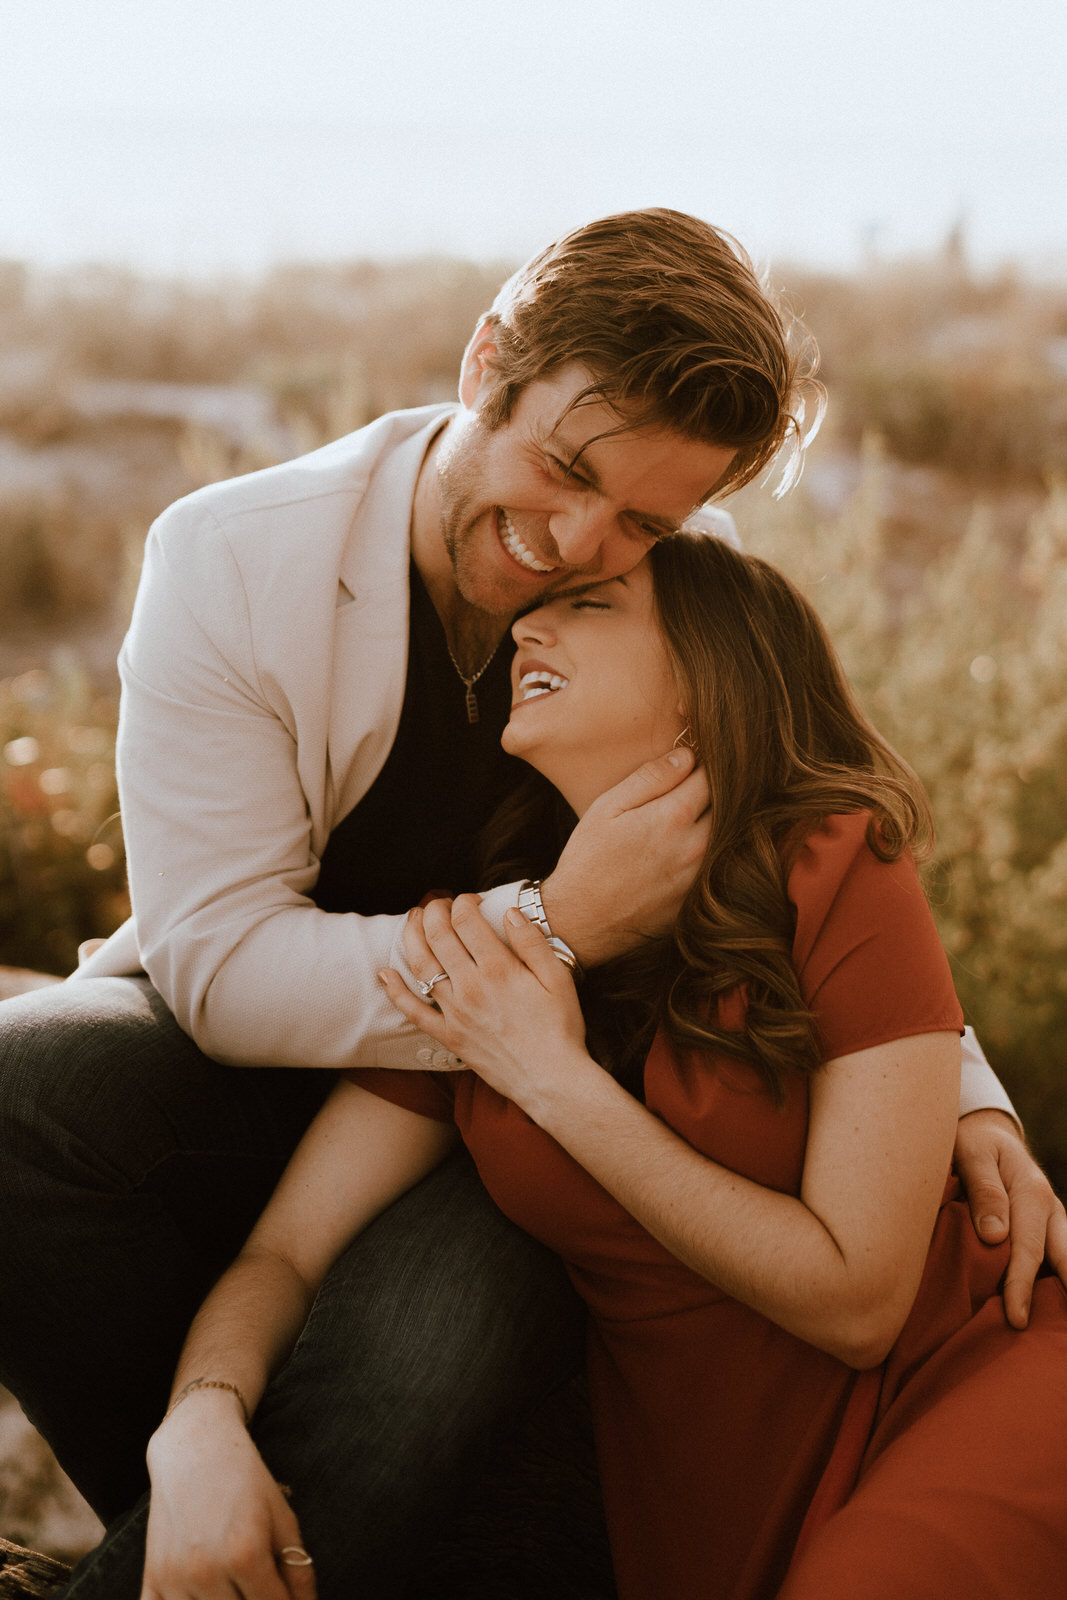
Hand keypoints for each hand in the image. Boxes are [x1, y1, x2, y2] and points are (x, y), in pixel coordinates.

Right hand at [142, 1397, 315, 1599]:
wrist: (195, 1446)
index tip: (285, 1597)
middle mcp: (207, 1570)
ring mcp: (175, 1577)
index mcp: (246, 1554)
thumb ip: (298, 1569)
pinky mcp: (153, 1577)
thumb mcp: (282, 1517)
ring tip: (235, 1587)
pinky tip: (204, 1595)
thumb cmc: (246, 1479)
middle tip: (259, 1586)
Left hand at [382, 895, 591, 1113]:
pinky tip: (385, 973)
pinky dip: (395, 991)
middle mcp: (471, 987)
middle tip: (439, 903)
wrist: (551, 1080)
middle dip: (434, 911)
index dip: (464, 902)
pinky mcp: (449, 1036)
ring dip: (412, 936)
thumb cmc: (561, 1028)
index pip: (467, 920)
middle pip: (439, 936)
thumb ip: (532, 942)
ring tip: (413, 919)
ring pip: (421, 965)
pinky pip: (414, 1011)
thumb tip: (509, 912)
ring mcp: (456, 1012)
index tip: (470, 900)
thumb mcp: (559, 978)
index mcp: (499, 968)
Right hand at [538, 746, 708, 966]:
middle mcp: (696, 847)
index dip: (702, 766)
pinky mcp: (700, 898)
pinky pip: (719, 865)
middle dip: (715, 793)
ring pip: (728, 835)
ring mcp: (702, 876)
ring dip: (717, 822)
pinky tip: (685, 851)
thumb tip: (687, 755)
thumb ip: (650, 778)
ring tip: (691, 819)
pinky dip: (712, 851)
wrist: (582, 923)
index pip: (710, 776)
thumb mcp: (607, 808)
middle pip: (727, 806)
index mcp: (673, 817)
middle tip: (693, 791)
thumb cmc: (588, 860)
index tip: (692, 765)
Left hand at [953, 1109, 1066, 1327]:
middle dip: (1062, 1295)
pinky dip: (1056, 1278)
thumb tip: (995, 1237)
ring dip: (1064, 1287)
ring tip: (1058, 1326)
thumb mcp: (972, 1154)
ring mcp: (1052, 1220)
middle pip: (1059, 1260)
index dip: (1021, 1285)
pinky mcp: (1046, 1229)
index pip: (1028, 1248)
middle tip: (1040, 1328)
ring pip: (1064, 1258)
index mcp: (1032, 1193)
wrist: (987, 1133)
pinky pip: (1055, 1256)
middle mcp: (1050, 1210)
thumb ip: (983, 1191)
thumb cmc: (973, 1144)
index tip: (1016, 1318)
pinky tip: (1051, 1306)